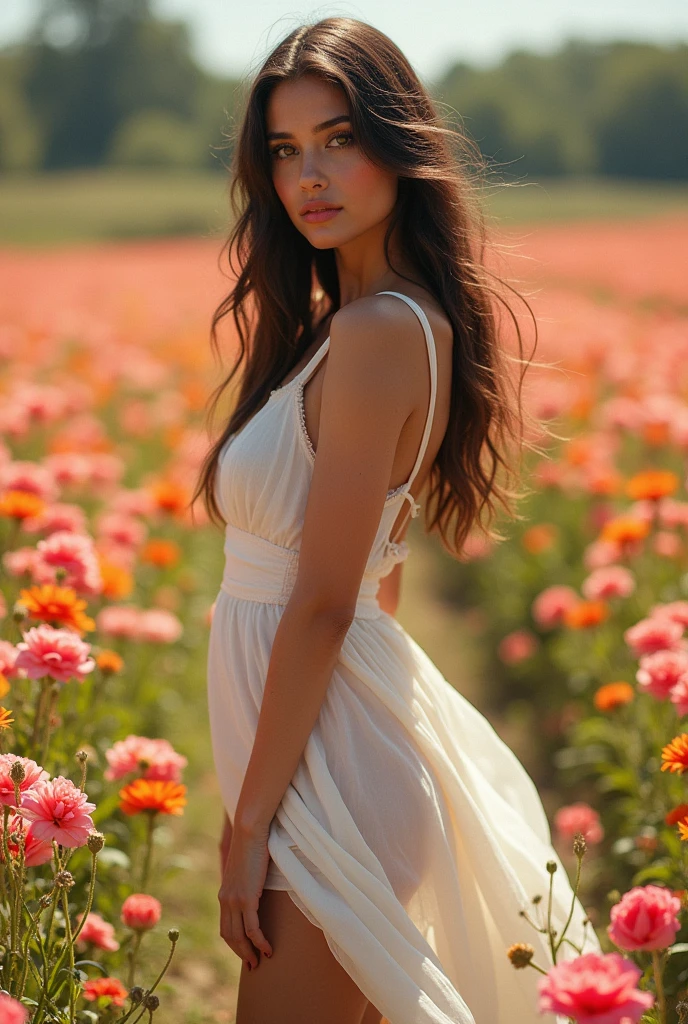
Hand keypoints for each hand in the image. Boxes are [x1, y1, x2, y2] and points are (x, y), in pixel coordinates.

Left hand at [218, 821, 273, 969]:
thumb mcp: (246, 869)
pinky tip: (268, 948)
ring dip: (249, 952)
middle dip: (241, 953)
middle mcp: (226, 900)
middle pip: (230, 936)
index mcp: (224, 894)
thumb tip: (255, 888)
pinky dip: (260, 942)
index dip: (234, 943)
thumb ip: (247, 882)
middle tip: (252, 964)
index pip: (225, 927)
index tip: (245, 953)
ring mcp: (235, 900)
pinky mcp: (247, 898)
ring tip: (260, 961)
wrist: (250, 831)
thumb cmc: (252, 846)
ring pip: (240, 936)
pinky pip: (252, 928)